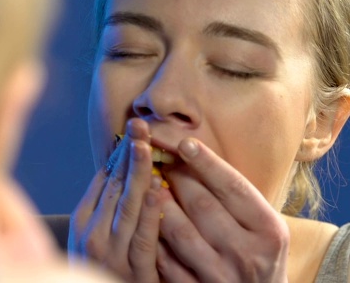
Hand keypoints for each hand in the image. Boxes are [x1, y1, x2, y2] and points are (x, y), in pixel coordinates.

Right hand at [68, 118, 162, 281]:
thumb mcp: (97, 235)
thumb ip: (108, 205)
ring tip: (146, 146)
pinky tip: (156, 191)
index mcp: (82, 221)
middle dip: (129, 153)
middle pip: (113, 186)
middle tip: (140, 125)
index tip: (134, 129)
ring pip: (126, 206)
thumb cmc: (105, 266)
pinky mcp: (133, 271)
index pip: (103, 179)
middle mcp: (91, 234)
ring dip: (137, 174)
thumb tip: (124, 167)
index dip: (120, 153)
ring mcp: (111, 252)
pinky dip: (148, 213)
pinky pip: (143, 237)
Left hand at [156, 138, 289, 282]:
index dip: (207, 163)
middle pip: (202, 205)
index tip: (184, 143)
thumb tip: (193, 153)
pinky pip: (166, 261)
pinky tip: (144, 219)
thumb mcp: (260, 224)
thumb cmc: (256, 252)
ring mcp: (221, 275)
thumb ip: (234, 196)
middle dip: (176, 178)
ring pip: (179, 232)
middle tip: (159, 160)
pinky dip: (153, 236)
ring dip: (159, 204)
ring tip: (148, 184)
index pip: (234, 187)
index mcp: (268, 230)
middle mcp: (247, 253)